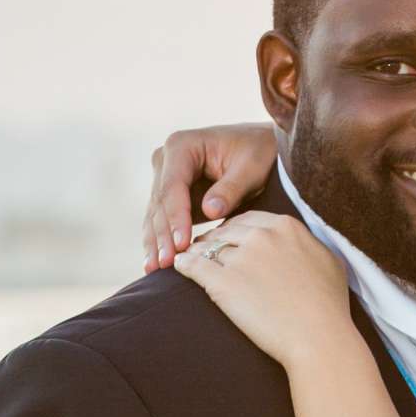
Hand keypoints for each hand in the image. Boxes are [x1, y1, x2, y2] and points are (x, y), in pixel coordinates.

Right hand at [143, 122, 279, 271]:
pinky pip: (163, 222)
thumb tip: (210, 211)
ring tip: (155, 269)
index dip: (176, 218)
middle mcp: (166, 160)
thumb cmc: (258, 152)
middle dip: (163, 236)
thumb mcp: (250, 168)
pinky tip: (155, 264)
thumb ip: (230, 189)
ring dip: (156, 243)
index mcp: (181, 146)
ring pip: (156, 216)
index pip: (173, 187)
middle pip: (160, 203)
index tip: (182, 244)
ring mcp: (165, 178)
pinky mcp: (172, 197)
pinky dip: (161, 242)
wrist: (260, 147)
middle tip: (166, 264)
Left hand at [175, 212, 350, 369]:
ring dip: (196, 251)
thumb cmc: (329, 307)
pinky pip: (193, 265)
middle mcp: (262, 236)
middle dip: (215, 238)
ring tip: (189, 257)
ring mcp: (240, 258)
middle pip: (226, 230)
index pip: (251, 219)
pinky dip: (183, 264)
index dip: (237, 230)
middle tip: (205, 247)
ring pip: (207, 246)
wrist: (318, 337)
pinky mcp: (222, 282)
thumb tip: (301, 244)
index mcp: (286, 227)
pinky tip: (178, 266)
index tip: (231, 239)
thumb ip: (310, 245)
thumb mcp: (329, 262)